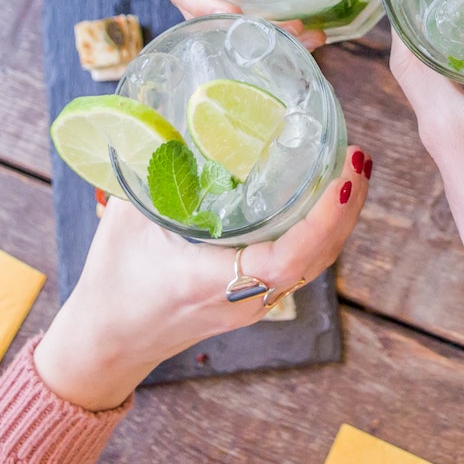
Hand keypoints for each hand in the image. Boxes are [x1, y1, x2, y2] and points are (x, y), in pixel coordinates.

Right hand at [32, 145, 372, 409]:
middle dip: (345, 208)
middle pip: (316, 258)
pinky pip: (299, 266)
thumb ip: (153, 170)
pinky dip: (319, 232)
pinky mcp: (251, 299)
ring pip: (313, 263)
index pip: (287, 258)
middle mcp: (244, 299)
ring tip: (352, 169)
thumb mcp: (127, 221)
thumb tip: (175, 117)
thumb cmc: (112, 286)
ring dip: (338, 219)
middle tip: (358, 157)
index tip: (343, 180)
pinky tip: (324, 200)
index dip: (323, 221)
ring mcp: (252, 303)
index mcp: (212, 282)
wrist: (105, 346)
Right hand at [105, 0, 325, 48]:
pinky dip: (268, 17)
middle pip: (215, 20)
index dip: (211, 4)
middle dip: (262, 31)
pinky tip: (303, 16)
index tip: (241, 12)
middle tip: (307, 31)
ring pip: (230, 21)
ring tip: (314, 33)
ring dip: (271, 30)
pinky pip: (236, 6)